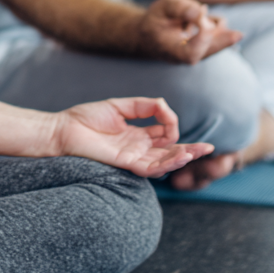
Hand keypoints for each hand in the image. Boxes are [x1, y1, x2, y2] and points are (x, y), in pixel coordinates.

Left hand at [54, 96, 213, 177]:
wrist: (63, 129)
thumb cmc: (86, 118)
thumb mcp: (120, 105)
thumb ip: (144, 105)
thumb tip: (166, 105)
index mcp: (137, 135)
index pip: (164, 134)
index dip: (171, 124)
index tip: (166, 112)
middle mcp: (138, 148)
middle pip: (170, 152)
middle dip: (190, 150)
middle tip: (210, 148)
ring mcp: (132, 157)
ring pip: (163, 162)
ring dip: (182, 157)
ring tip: (199, 152)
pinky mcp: (124, 163)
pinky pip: (150, 167)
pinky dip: (166, 162)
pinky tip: (179, 156)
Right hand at [137, 0, 241, 63]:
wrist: (149, 33)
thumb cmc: (156, 19)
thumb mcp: (163, 7)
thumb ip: (180, 8)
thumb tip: (200, 11)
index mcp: (171, 50)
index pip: (190, 52)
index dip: (201, 39)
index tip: (202, 18)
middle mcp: (185, 56)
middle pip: (207, 52)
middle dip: (222, 42)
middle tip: (238, 34)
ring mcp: (196, 53)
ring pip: (213, 45)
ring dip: (220, 32)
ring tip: (212, 17)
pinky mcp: (204, 47)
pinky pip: (216, 39)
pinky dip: (217, 27)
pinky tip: (212, 20)